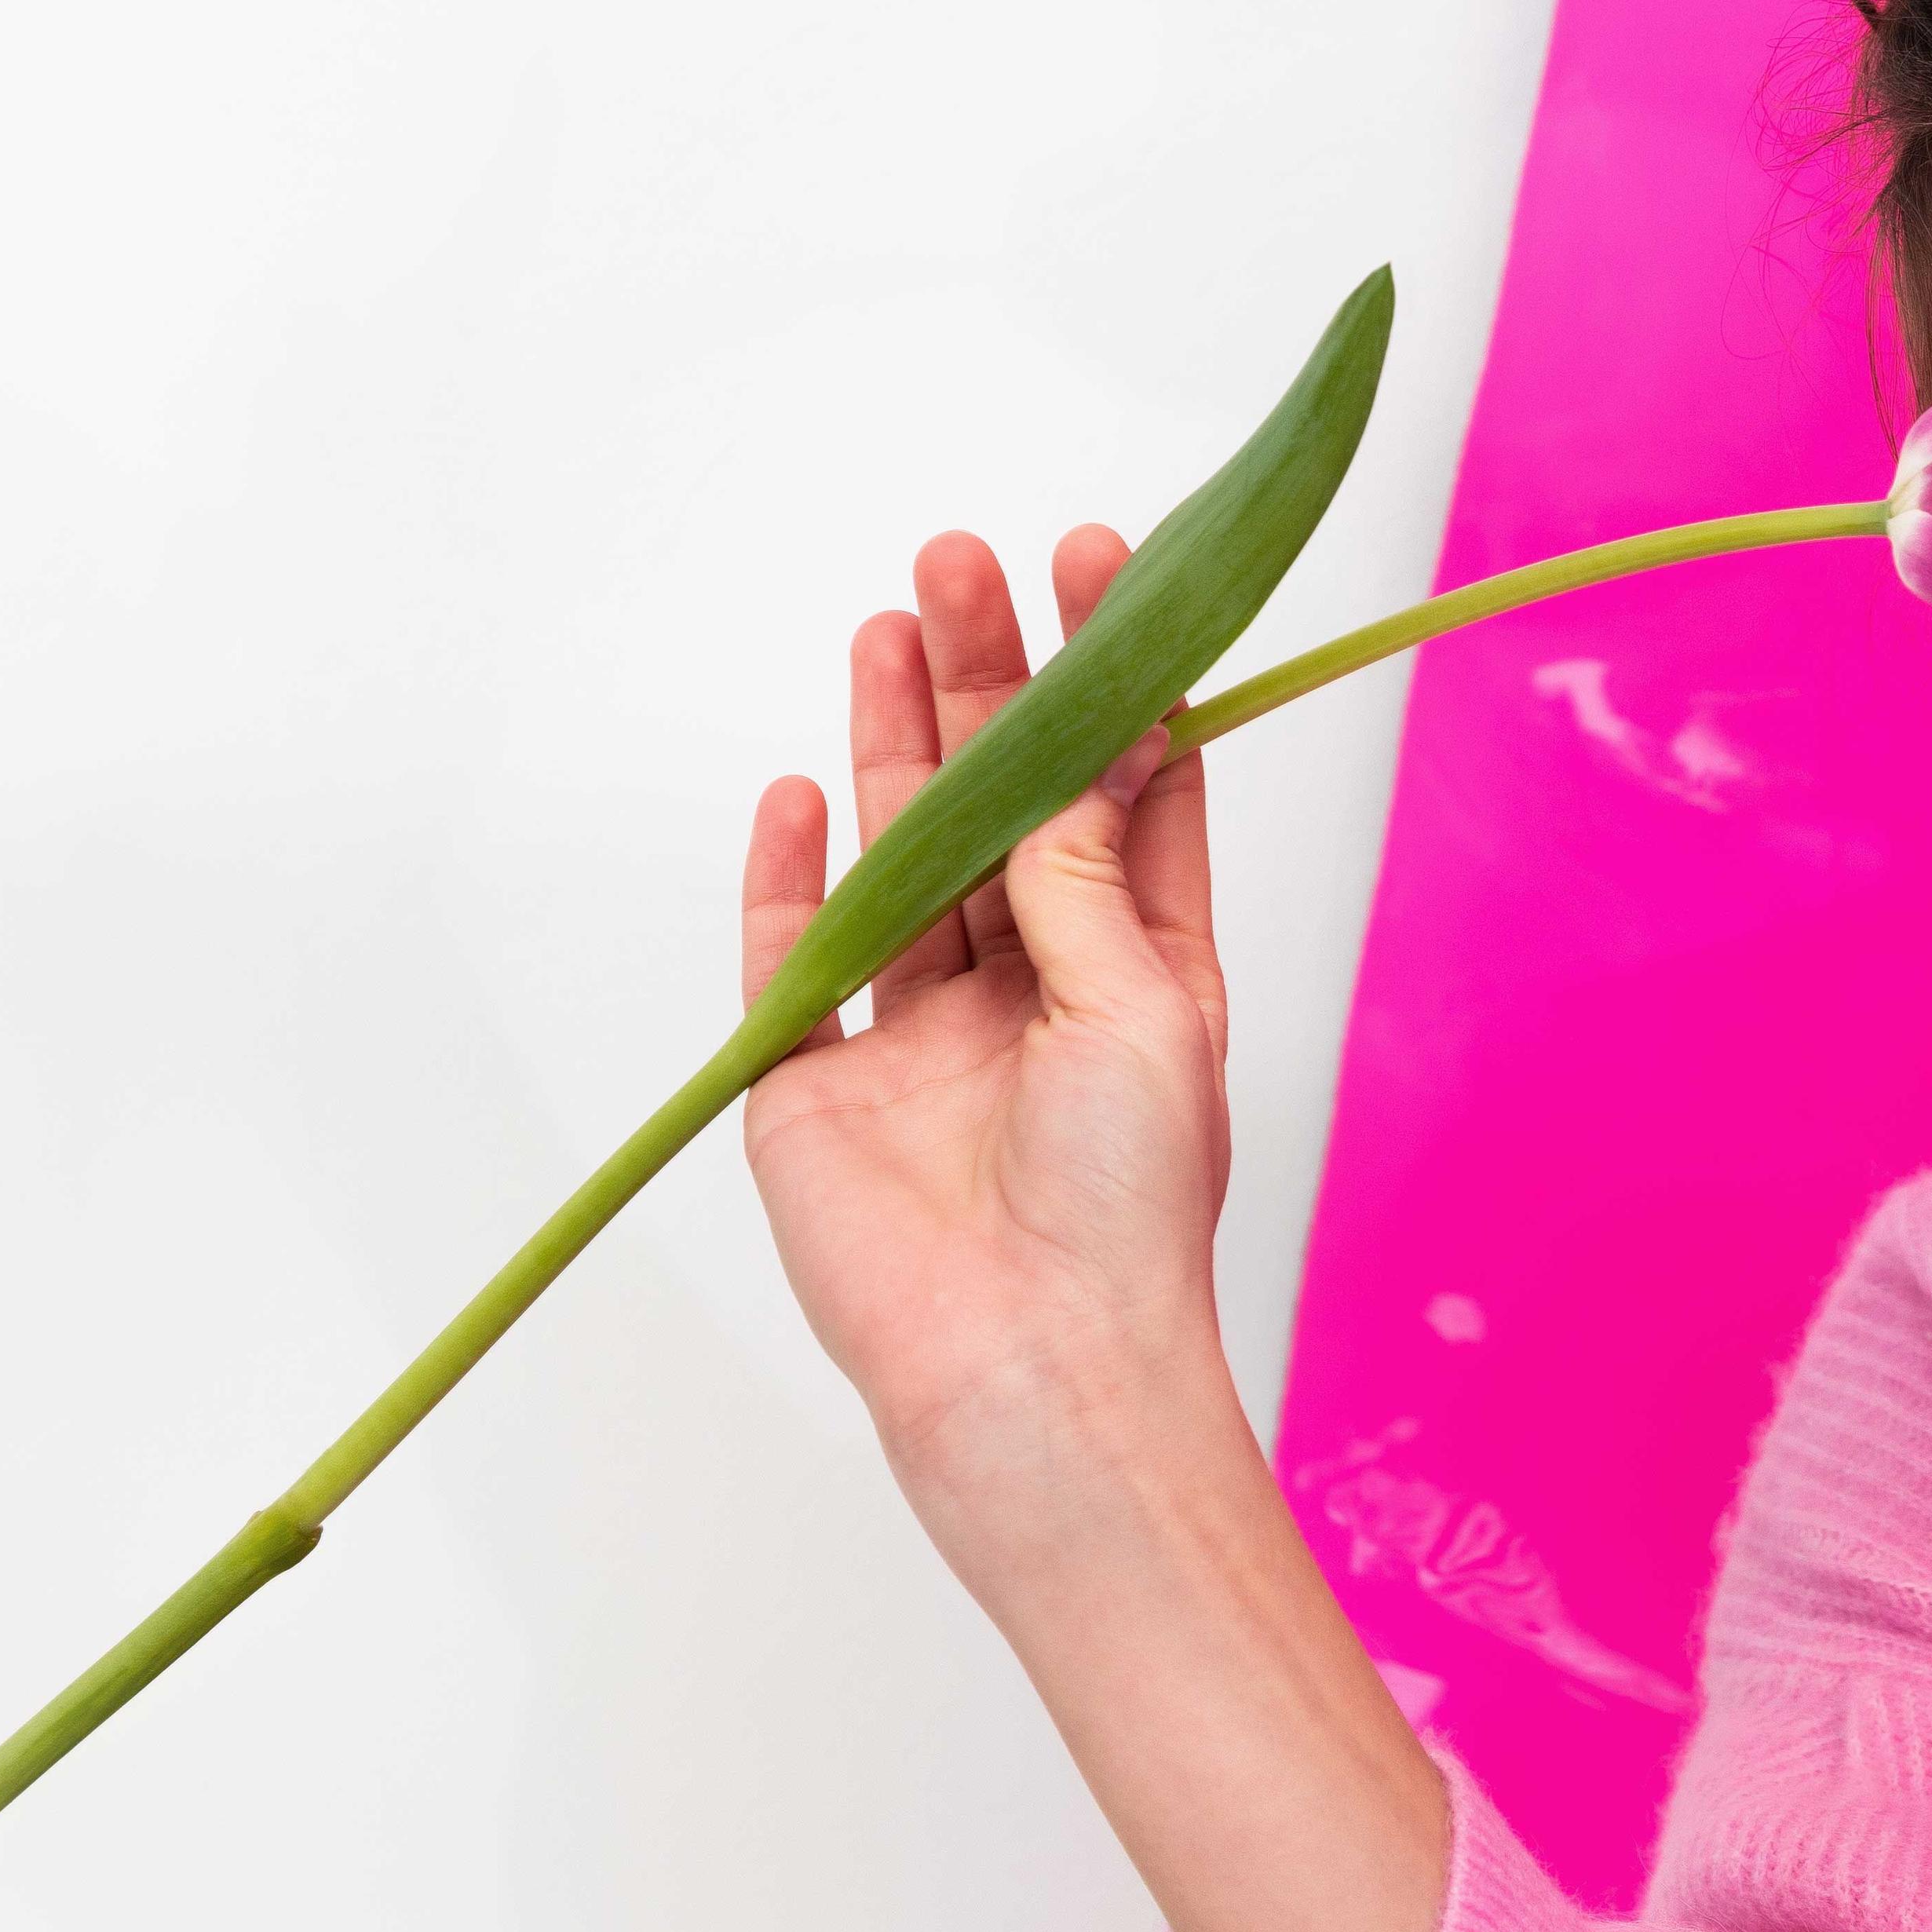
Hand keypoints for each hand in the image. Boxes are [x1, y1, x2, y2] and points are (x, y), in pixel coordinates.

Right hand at [738, 521, 1238, 1509]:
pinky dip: (788, 881)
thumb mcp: (1143, 1013)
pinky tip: (793, 792)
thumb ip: (1090, 879)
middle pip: (1006, 804)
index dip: (1112, 684)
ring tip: (890, 623)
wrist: (1030, 1368)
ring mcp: (920, 1040)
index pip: (1127, 796)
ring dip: (892, 744)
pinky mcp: (821, 1091)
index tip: (1097, 569)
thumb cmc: (1126, 1209)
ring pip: (905, 859)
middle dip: (986, 682)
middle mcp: (1033, 993)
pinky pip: (796, 965)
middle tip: (964, 562)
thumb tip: (1079, 753)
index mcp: (1141, 976)